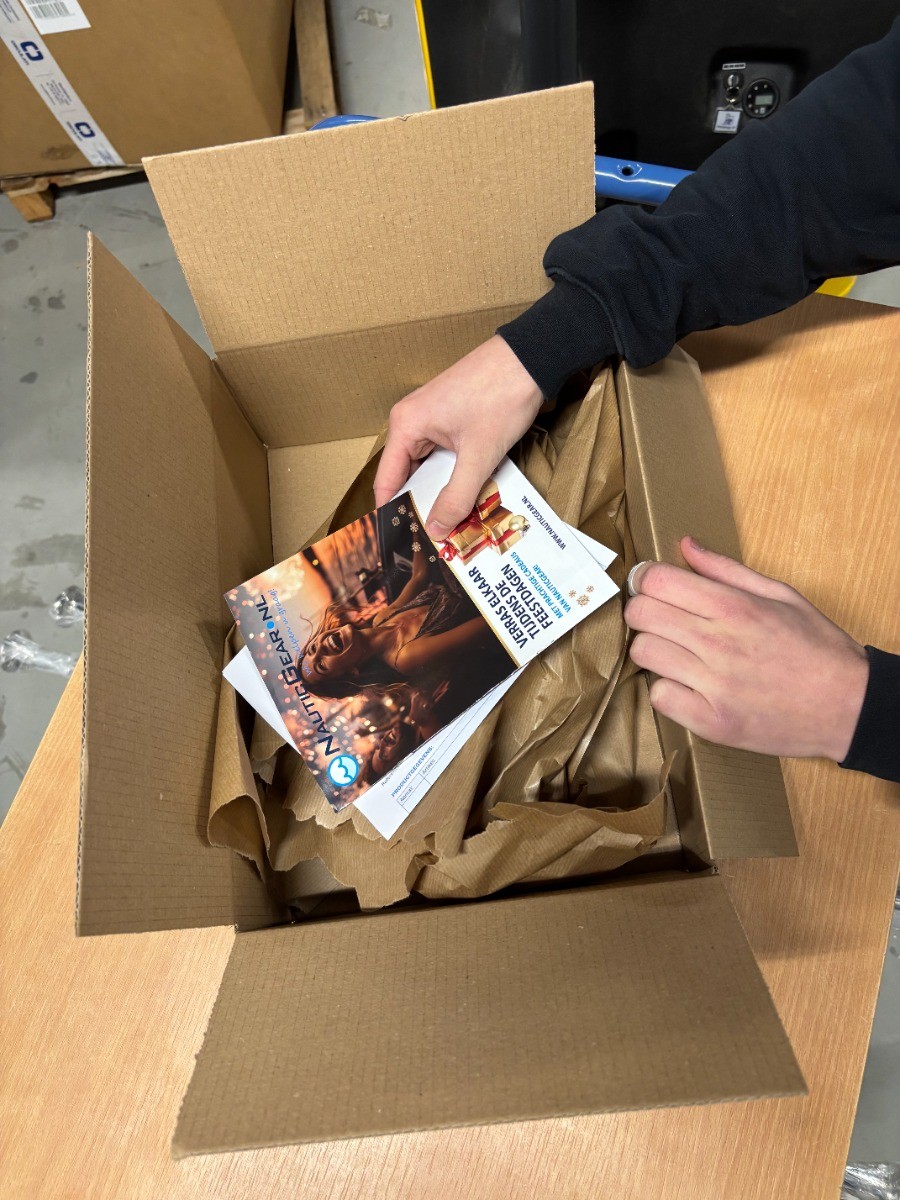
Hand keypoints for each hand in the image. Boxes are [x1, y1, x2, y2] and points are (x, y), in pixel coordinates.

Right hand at [373, 336, 542, 538]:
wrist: (531, 356)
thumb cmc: (501, 396)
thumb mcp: (479, 455)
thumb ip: (456, 496)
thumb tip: (436, 529)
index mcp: (406, 425)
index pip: (386, 481)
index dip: (392, 513)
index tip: (401, 540)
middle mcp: (411, 420)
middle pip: (406, 475)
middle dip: (419, 506)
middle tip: (431, 539)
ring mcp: (431, 417)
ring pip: (427, 467)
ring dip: (439, 492)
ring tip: (448, 523)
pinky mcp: (450, 417)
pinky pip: (443, 455)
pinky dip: (452, 475)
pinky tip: (464, 495)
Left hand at [624, 537, 868, 760]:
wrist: (850, 707)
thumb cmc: (818, 649)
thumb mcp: (781, 595)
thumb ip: (726, 570)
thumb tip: (686, 545)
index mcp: (734, 607)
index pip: (657, 581)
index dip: (645, 579)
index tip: (648, 584)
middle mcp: (718, 643)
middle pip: (640, 615)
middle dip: (643, 612)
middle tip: (659, 619)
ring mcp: (713, 685)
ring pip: (643, 654)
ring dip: (654, 650)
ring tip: (677, 653)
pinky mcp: (712, 722)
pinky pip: (659, 697)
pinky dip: (668, 690)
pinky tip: (688, 685)